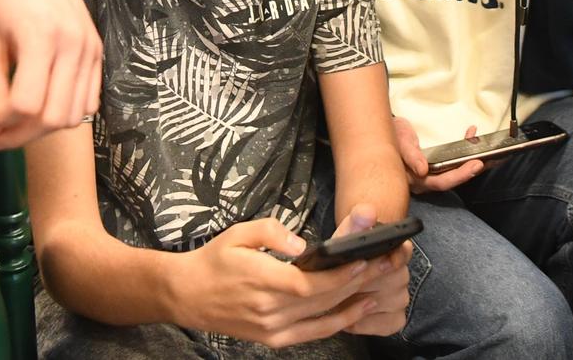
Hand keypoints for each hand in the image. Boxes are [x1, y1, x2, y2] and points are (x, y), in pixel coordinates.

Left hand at [0, 0, 103, 149]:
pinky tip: (43, 104)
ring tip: (18, 122)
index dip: (2, 124)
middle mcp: (73, 47)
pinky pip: (90, 100)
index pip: (27, 105)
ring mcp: (90, 50)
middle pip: (53, 118)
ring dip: (44, 129)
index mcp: (40, 38)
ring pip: (74, 115)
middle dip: (21, 135)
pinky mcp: (98, 51)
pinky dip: (66, 112)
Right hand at [170, 216, 405, 346]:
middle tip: (385, 266)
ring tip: (379, 290)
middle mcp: (270, 310)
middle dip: (358, 283)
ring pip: (322, 319)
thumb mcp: (239, 234)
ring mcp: (272, 329)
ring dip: (353, 305)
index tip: (365, 259)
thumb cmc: (214, 260)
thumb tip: (304, 246)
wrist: (187, 294)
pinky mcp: (273, 339)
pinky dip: (335, 324)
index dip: (341, 274)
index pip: (311, 283)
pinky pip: (312, 334)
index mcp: (262, 281)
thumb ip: (272, 233)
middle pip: (323, 300)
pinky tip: (354, 311)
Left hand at [331, 204, 413, 337]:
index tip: (384, 260)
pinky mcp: (395, 318)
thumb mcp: (344, 238)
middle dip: (370, 282)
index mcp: (394, 249)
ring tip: (345, 298)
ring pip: (394, 301)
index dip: (396, 257)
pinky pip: (390, 324)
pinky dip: (369, 323)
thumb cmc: (344, 255)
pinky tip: (352, 316)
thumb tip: (366, 212)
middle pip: (397, 279)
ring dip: (368, 302)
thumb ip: (355, 224)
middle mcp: (402, 272)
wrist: (338, 276)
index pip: (405, 251)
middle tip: (347, 282)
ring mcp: (400, 296)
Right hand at [392, 115, 482, 192]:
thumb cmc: (392, 136)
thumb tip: (422, 170)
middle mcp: (426, 180)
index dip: (460, 175)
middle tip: (491, 158)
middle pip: (453, 179)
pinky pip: (453, 162)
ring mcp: (431, 173)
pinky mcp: (434, 165)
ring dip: (473, 161)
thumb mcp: (399, 141)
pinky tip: (471, 134)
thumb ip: (411, 156)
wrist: (386, 131)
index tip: (477, 164)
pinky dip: (465, 151)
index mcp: (416, 178)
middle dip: (473, 169)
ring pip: (455, 171)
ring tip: (490, 151)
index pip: (442, 182)